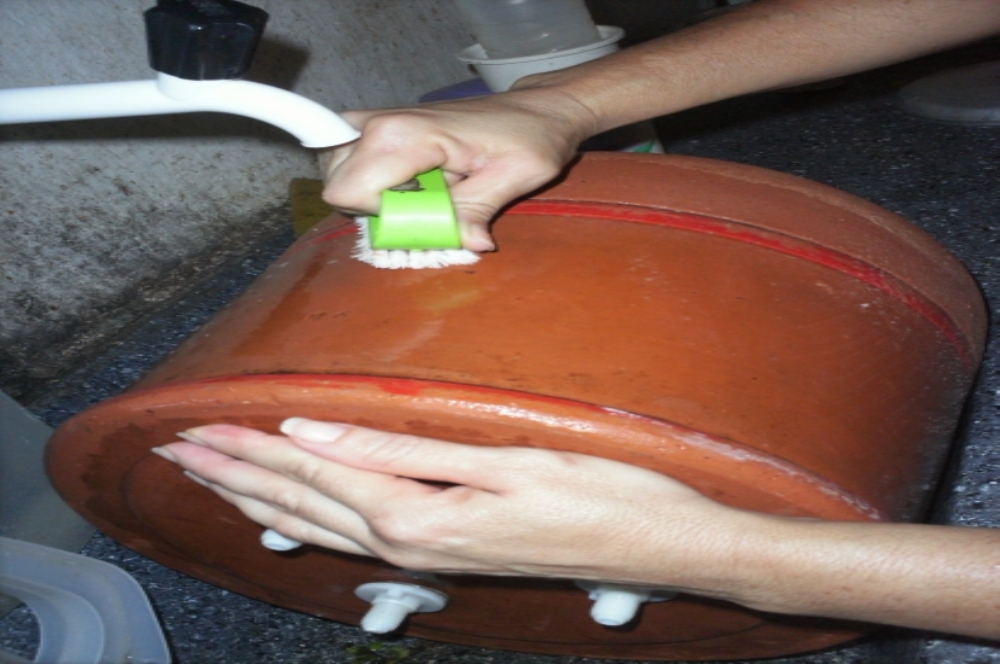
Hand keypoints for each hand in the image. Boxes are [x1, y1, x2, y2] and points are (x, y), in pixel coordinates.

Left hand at [155, 418, 747, 595]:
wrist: (665, 546)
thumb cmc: (601, 494)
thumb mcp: (507, 459)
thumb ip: (408, 450)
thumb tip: (322, 427)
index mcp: (420, 515)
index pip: (313, 470)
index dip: (252, 446)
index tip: (197, 426)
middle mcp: (412, 543)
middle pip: (302, 503)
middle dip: (235, 476)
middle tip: (178, 451)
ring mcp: (429, 556)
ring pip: (319, 527)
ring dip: (260, 500)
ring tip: (212, 481)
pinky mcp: (447, 554)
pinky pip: (354, 539)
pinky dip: (307, 523)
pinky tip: (289, 521)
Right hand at [317, 88, 599, 251]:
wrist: (536, 109)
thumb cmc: (529, 137)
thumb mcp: (513, 178)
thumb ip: (476, 211)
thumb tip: (466, 244)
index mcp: (406, 135)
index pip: (348, 191)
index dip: (381, 216)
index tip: (422, 213)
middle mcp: (380, 123)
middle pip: (336, 185)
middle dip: (373, 207)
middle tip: (424, 202)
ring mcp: (377, 122)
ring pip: (338, 174)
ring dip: (373, 194)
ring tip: (422, 190)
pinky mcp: (382, 128)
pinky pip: (353, 164)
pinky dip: (376, 181)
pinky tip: (417, 181)